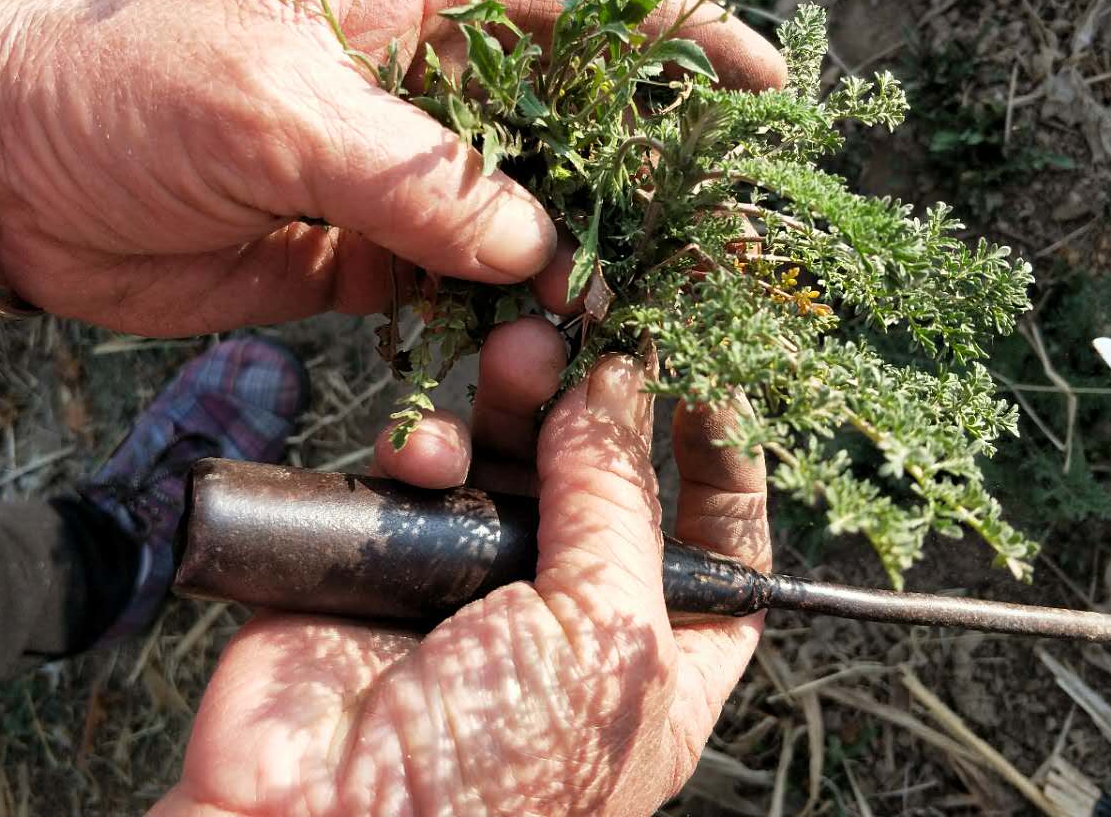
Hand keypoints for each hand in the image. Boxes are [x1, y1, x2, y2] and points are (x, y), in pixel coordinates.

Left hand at [0, 0, 786, 333]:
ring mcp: (400, 175)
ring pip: (523, 220)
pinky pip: (454, 293)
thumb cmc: (124, 90)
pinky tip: (520, 362)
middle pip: (573, 122)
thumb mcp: (271, 110)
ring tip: (619, 320)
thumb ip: (413, 172)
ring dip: (570, 271)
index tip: (759, 84)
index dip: (678, 34)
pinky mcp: (365, 256)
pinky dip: (490, 328)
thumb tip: (536, 242)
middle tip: (706, 244)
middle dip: (641, 179)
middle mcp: (426, 83)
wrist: (9, 179)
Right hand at [152, 334, 770, 816]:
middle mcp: (569, 616)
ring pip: (508, 460)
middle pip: (602, 480)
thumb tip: (616, 388)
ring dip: (512, 402)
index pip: (719, 551)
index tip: (707, 388)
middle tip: (587, 338)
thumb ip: (616, 501)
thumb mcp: (603, 636)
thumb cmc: (497, 778)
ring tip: (513, 359)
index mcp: (654, 656)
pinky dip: (424, 448)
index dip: (722, 470)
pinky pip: (419, 474)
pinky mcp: (388, 562)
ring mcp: (475, 586)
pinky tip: (423, 454)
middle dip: (595, 407)